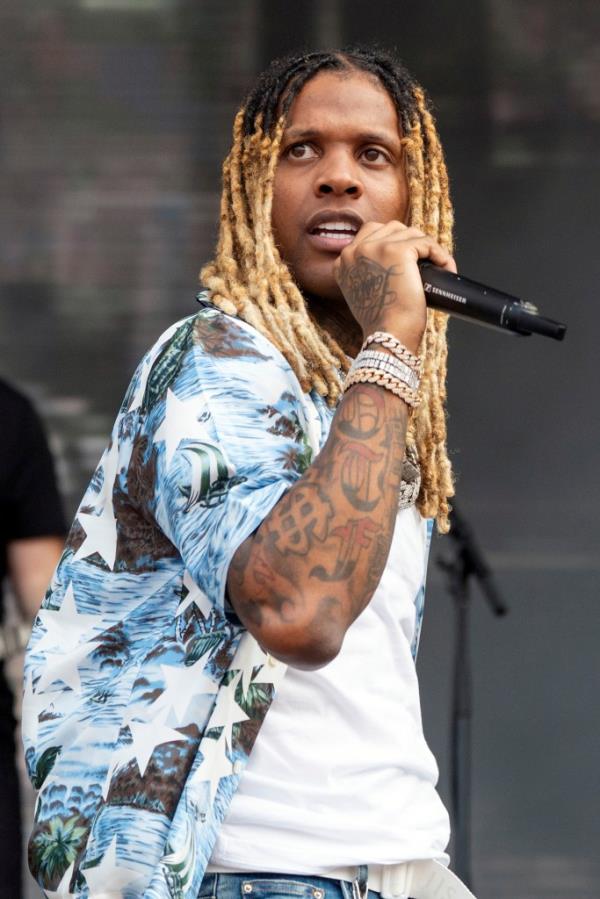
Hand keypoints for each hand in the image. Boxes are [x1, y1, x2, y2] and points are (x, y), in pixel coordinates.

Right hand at [333, 221, 455, 352]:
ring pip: (410, 233)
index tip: (409, 261)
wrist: (388, 336)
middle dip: (411, 241)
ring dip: (427, 248)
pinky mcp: (397, 250)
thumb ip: (368, 273)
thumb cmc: (381, 323)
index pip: (370, 234)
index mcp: (343, 261)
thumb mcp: (364, 293)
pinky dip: (440, 255)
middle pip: (391, 228)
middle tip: (423, 262)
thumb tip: (393, 264)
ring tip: (437, 267)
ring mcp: (374, 248)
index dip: (394, 243)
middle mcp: (354, 251)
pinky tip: (446, 268)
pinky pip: (426, 242)